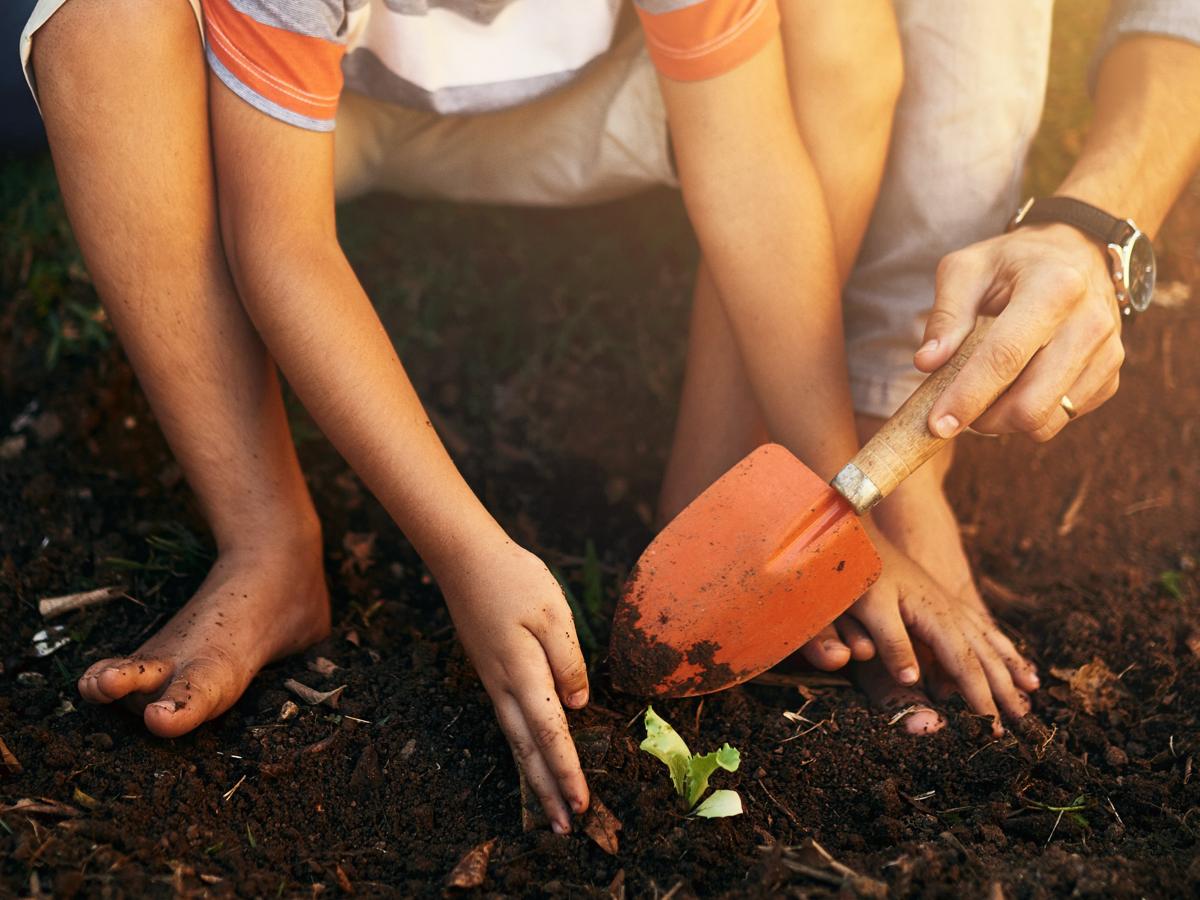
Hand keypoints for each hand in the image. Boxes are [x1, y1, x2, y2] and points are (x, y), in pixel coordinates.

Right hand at [439, 539, 590, 832]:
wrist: (464, 558)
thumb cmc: (514, 578)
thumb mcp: (553, 612)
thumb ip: (569, 661)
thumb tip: (578, 705)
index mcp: (523, 673)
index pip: (550, 733)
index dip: (566, 772)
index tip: (581, 804)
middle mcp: (504, 686)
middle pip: (528, 750)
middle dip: (548, 791)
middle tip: (565, 828)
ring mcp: (493, 681)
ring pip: (516, 740)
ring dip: (534, 777)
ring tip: (550, 809)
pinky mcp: (491, 672)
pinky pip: (509, 722)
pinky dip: (524, 749)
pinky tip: (531, 759)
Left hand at [802, 531, 1036, 734]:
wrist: (863, 534)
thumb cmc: (862, 572)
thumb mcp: (871, 607)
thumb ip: (892, 642)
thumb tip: (914, 682)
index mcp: (935, 615)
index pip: (964, 664)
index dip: (980, 696)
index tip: (993, 726)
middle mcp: (950, 609)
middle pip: (984, 654)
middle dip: (1004, 687)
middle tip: (1021, 721)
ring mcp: (949, 602)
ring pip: (988, 638)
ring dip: (1010, 665)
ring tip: (1032, 689)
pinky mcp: (943, 597)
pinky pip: (981, 624)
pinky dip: (999, 642)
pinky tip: (1006, 651)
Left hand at [916, 222, 1124, 441]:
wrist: (1079, 253)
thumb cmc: (1013, 262)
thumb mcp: (968, 269)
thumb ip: (945, 315)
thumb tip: (927, 363)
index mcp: (1054, 287)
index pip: (1005, 357)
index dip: (967, 396)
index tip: (937, 424)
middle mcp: (1090, 322)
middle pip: (1031, 404)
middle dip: (985, 419)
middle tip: (958, 407)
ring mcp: (1108, 353)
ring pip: (1046, 421)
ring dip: (1006, 421)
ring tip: (987, 393)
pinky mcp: (1112, 377)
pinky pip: (1063, 419)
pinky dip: (1032, 415)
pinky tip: (1019, 386)